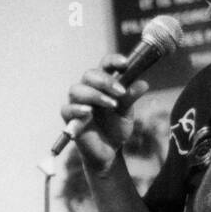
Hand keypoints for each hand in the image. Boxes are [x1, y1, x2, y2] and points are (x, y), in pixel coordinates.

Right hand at [61, 53, 149, 172]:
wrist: (109, 150)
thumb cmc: (116, 127)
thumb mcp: (127, 112)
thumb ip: (130, 98)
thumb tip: (143, 84)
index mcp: (104, 83)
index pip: (105, 65)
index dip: (113, 61)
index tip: (125, 63)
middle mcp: (88, 89)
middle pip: (89, 74)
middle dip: (105, 81)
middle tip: (121, 92)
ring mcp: (77, 102)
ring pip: (77, 89)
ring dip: (95, 95)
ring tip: (111, 105)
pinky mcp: (69, 117)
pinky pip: (67, 109)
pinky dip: (77, 109)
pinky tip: (89, 112)